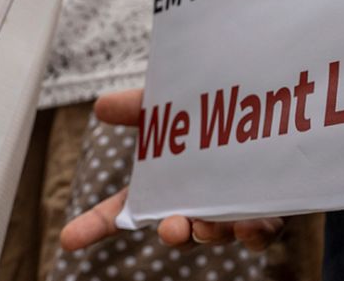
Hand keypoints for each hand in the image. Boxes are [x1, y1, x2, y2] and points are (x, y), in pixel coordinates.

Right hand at [59, 88, 284, 251]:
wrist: (276, 106)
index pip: (125, 211)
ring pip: (217, 232)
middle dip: (172, 232)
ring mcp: (231, 210)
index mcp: (167, 184)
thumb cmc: (216, 111)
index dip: (96, 225)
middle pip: (176, 227)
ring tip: (205, 225)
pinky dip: (254, 232)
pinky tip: (249, 225)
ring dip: (210, 232)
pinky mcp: (269, 211)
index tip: (67, 239)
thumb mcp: (175, 104)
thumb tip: (100, 106)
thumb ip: (140, 107)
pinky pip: (262, 231)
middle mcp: (196, 202)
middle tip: (169, 229)